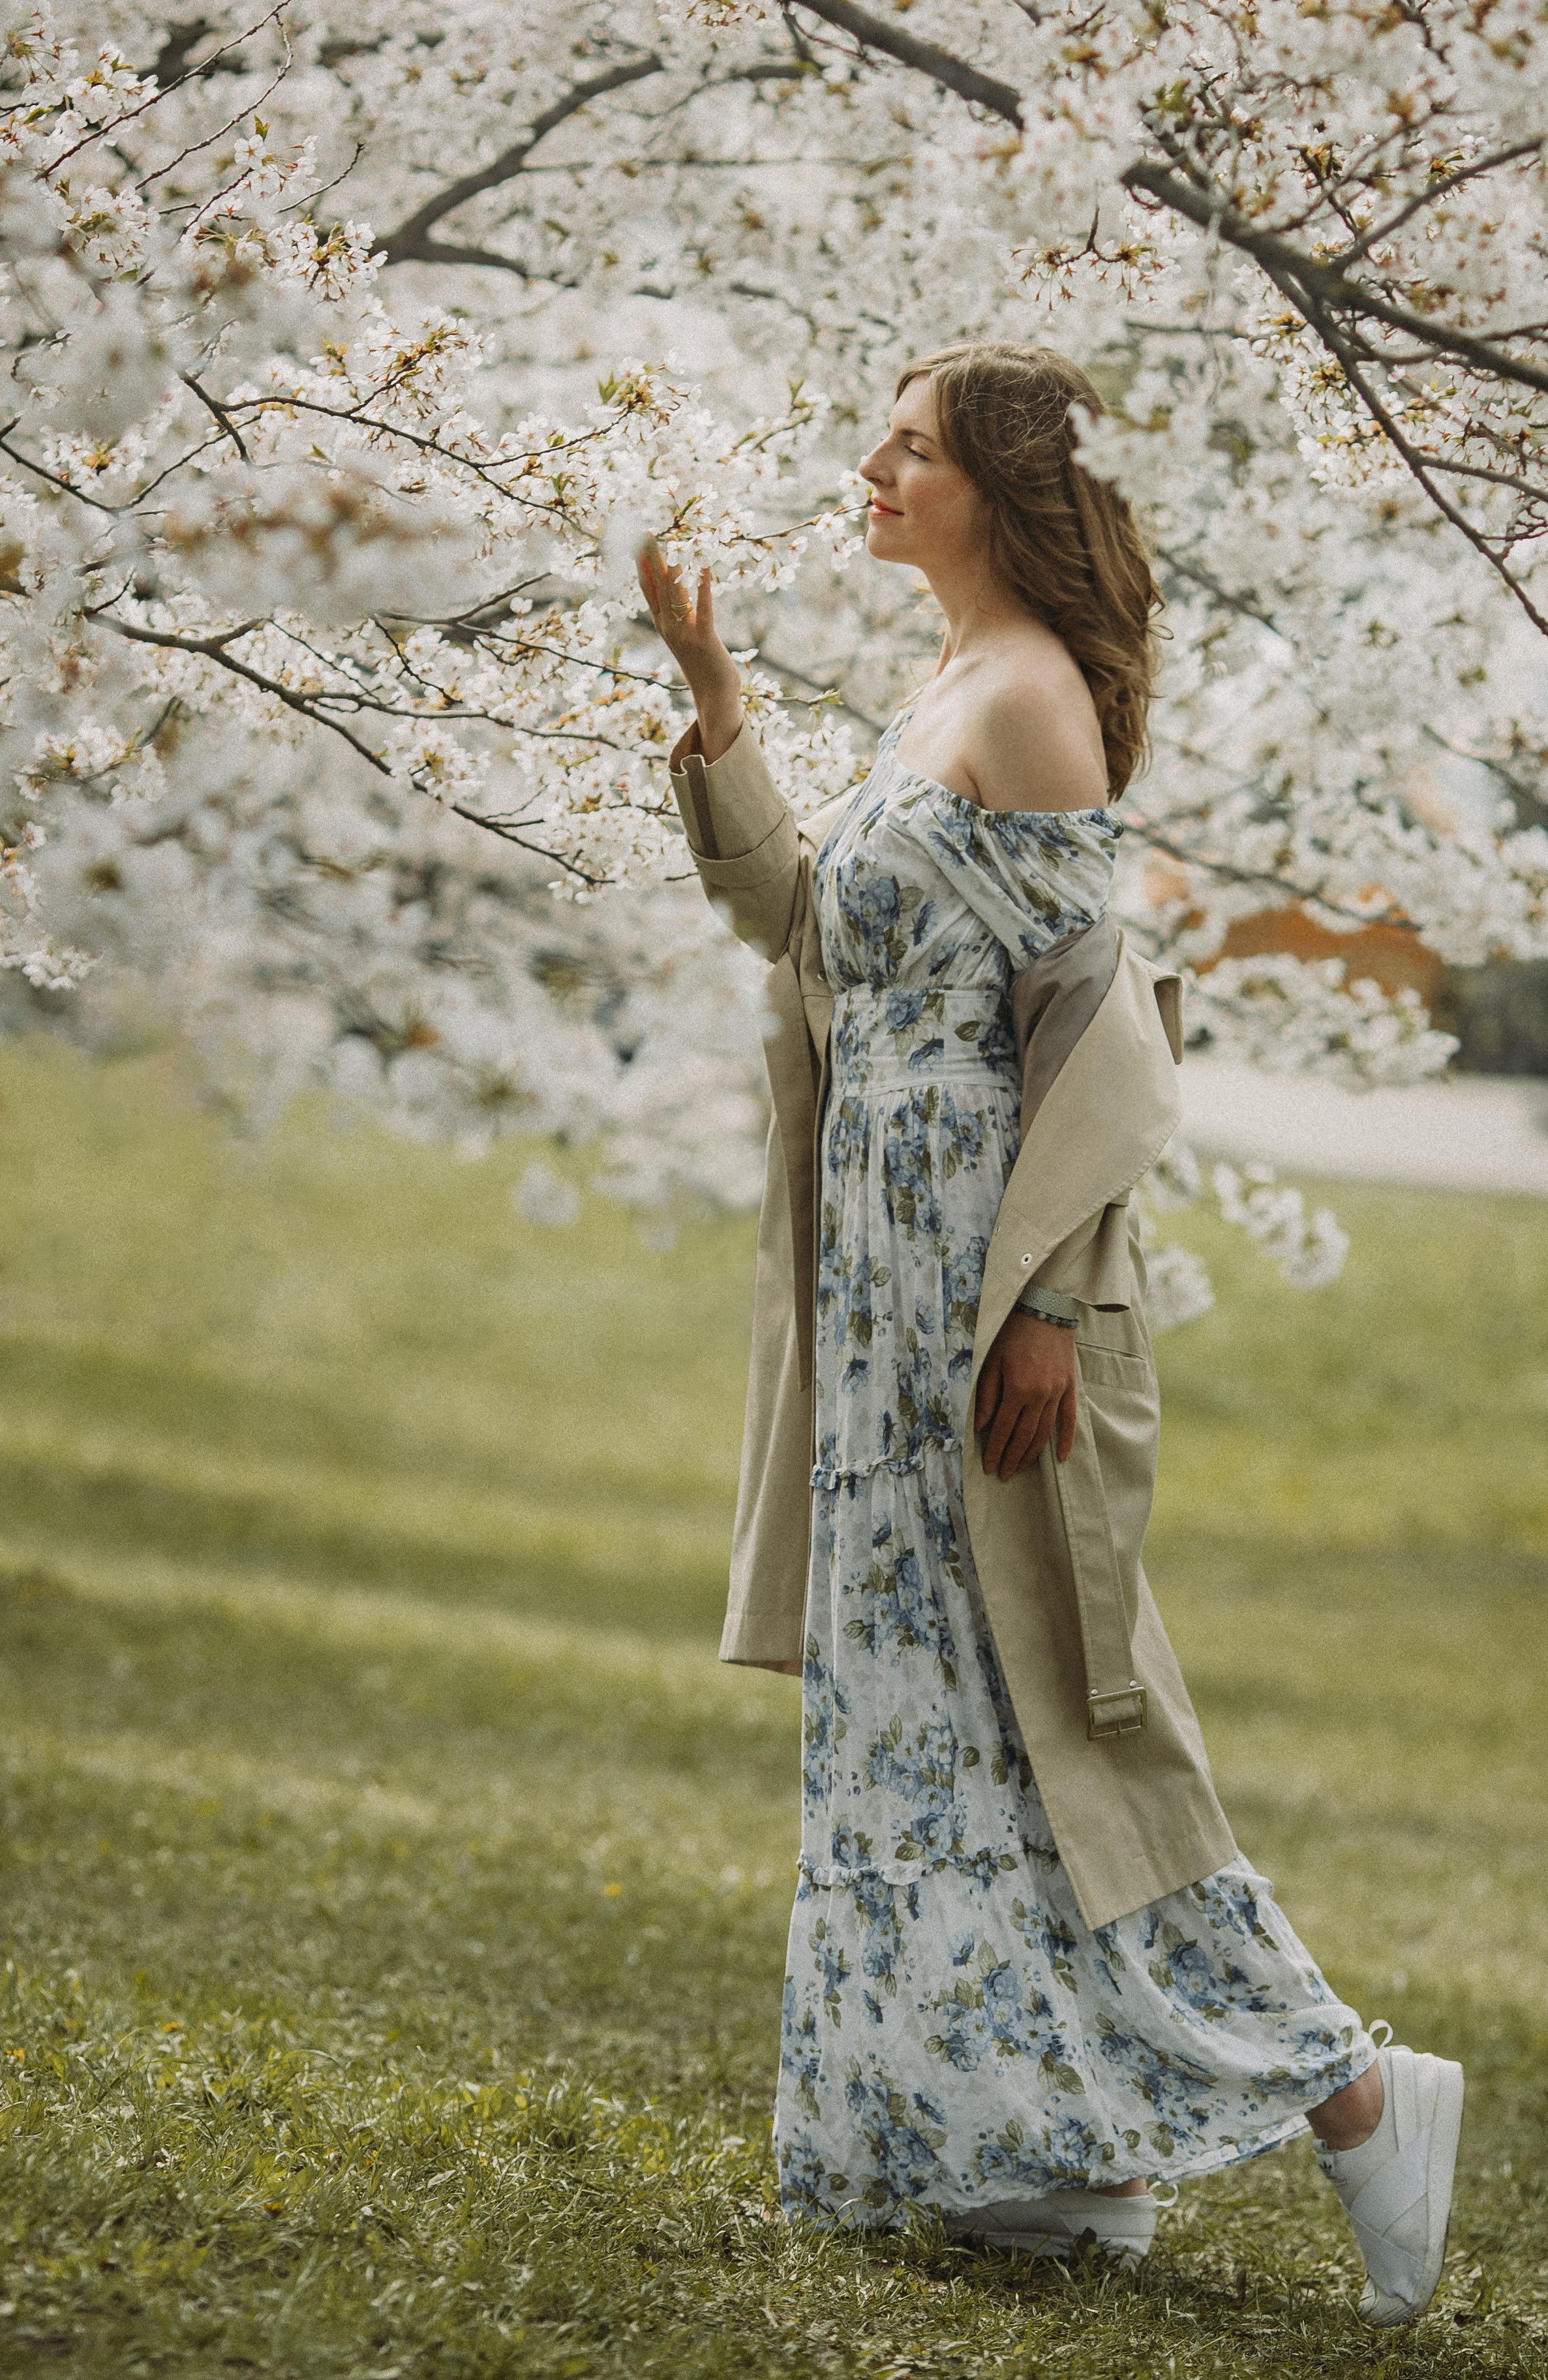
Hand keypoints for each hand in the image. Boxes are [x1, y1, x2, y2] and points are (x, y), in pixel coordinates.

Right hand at [636, 537, 742, 761]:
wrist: (713, 697)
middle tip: (646, 532)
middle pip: (658, 586)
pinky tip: (705, 566)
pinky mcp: (704, 639)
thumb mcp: (686, 636)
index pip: (647, 588)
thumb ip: (680, 614)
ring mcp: (684, 633)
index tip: (637, 541)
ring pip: (675, 594)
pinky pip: (703, 608)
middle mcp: (668, 627)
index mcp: (663, 624)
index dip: (641, 564)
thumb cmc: (703, 666)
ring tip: (672, 541)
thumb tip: (677, 593)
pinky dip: (703, 586)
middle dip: (651, 558)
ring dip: (674, 566)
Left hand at [975, 1311, 1077, 1480]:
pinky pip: (1069, 1419)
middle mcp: (1040, 1395)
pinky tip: (1061, 1458)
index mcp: (1018, 1388)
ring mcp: (1058, 1392)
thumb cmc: (1012, 1333)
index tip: (989, 1467)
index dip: (995, 1450)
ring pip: (1045, 1432)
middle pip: (1024, 1436)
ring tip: (1021, 1468)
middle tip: (1003, 1475)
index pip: (1003, 1429)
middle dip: (1012, 1458)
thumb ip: (986, 1395)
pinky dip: (1065, 1440)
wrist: (1044, 1310)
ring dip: (1032, 1453)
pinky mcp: (1069, 1387)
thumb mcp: (991, 1361)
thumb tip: (981, 1426)